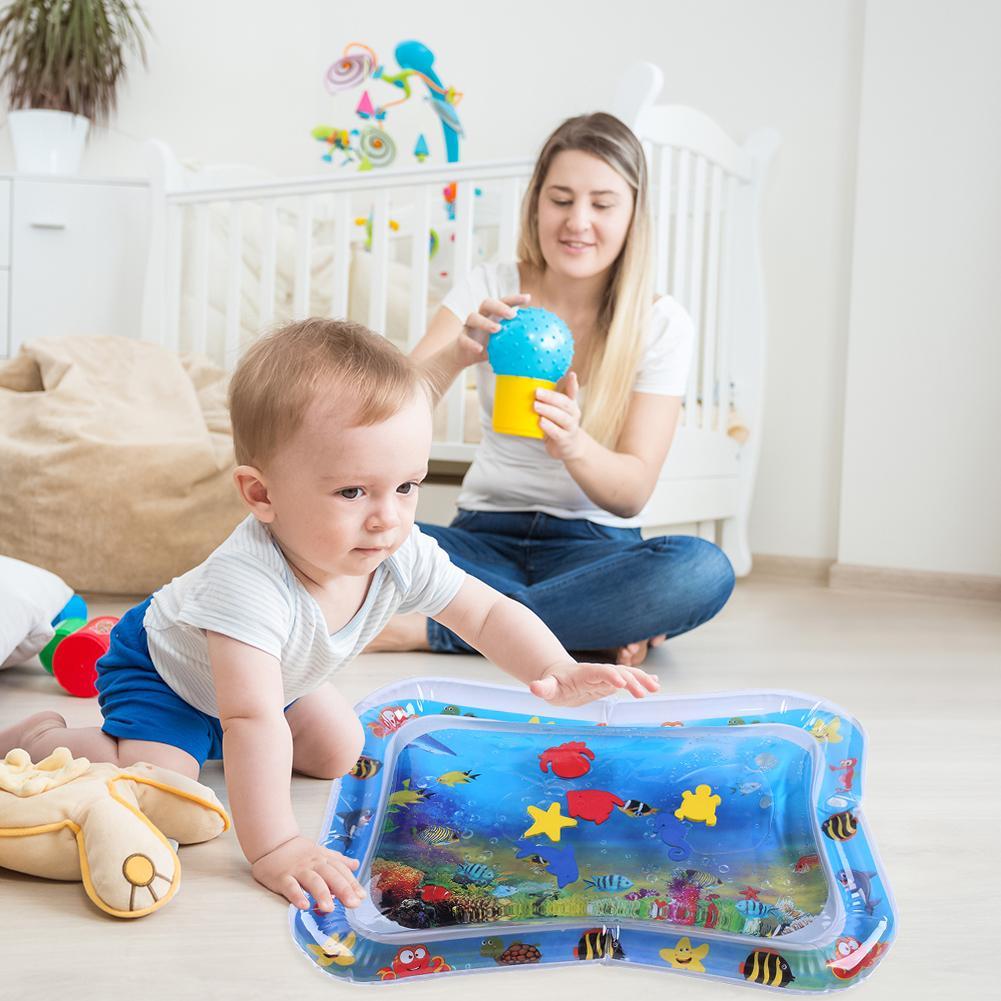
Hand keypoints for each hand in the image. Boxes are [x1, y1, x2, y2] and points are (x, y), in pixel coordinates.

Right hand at [251, 835, 365, 911]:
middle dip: (343, 889)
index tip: (361, 896)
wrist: (274, 843)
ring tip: (330, 908)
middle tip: (353, 904)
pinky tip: (303, 906)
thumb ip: (339, 861)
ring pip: (312, 881)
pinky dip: (297, 896)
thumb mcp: (322, 853)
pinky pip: (290, 886)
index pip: (341, 871)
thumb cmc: (300, 852)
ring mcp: (298, 870)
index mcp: (324, 859)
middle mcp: (314, 864)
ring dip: (322, 894)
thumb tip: (356, 864)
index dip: (352, 883)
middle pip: (331, 875)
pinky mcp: (282, 877)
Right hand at [454, 294, 530, 368]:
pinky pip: (464, 339)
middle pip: (487, 303)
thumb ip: (516, 342)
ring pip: (473, 317)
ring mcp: (468, 327)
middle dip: (500, 306)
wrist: (462, 357)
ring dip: (486, 322)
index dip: (515, 299)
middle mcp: (480, 317)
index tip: (528, 298)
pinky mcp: (460, 339)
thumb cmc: (485, 348)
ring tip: (497, 329)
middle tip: (512, 315)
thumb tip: (538, 347)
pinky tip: (480, 349)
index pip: (503, 303)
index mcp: (492, 316)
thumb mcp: (502, 344)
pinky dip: (472, 343)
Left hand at [528, 660, 659, 706]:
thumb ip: (543, 688)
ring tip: (656, 687)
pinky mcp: (611, 682)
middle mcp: (598, 673)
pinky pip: (629, 680)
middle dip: (630, 681)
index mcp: (583, 673)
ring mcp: (606, 677)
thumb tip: (533, 687)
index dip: (608, 675)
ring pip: (627, 675)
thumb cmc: (554, 684)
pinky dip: (642, 680)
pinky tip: (656, 683)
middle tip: (642, 693)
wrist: (560, 677)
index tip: (620, 682)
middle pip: (616, 673)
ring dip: (641, 679)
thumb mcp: (547, 688)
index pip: (598, 672)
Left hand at [535, 371, 584, 460]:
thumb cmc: (560, 425)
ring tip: (535, 405)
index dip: (572, 384)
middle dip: (551, 397)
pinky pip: (557, 433)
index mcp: (571, 406)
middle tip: (537, 392)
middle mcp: (573, 415)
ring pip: (562, 418)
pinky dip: (549, 427)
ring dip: (548, 410)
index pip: (572, 393)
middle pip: (565, 404)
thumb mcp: (559, 411)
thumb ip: (552, 399)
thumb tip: (538, 385)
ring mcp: (570, 428)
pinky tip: (540, 422)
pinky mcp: (564, 440)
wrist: (570, 447)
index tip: (571, 374)